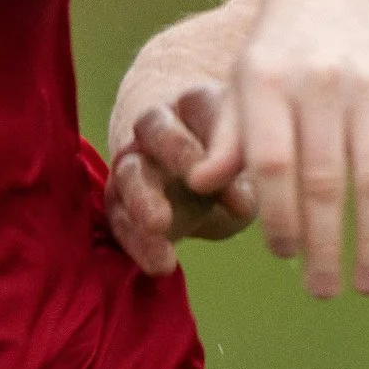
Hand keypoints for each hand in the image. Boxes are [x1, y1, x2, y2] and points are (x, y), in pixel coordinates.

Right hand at [106, 84, 256, 275]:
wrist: (198, 175)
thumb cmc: (235, 159)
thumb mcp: (249, 158)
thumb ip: (245, 170)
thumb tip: (243, 201)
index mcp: (198, 104)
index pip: (203, 105)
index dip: (220, 134)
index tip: (235, 164)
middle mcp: (158, 126)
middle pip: (154, 128)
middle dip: (175, 150)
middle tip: (197, 180)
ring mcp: (134, 160)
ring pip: (129, 172)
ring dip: (143, 199)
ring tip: (161, 225)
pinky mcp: (118, 199)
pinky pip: (119, 217)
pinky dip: (138, 242)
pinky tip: (161, 264)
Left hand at [233, 0, 368, 296]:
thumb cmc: (278, 51)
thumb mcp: (239, 82)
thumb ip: (228, 137)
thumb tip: (205, 187)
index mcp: (269, 82)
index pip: (272, 163)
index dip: (278, 216)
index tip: (284, 255)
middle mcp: (322, 84)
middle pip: (325, 178)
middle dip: (326, 243)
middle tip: (322, 291)